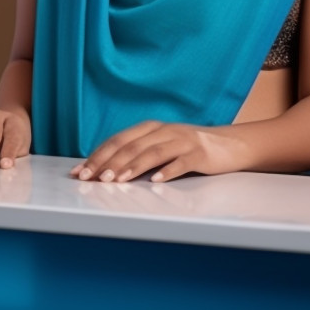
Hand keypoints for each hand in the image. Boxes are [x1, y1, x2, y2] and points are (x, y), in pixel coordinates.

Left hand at [71, 121, 248, 182]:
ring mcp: (182, 140)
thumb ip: (136, 156)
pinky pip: (181, 162)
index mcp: (149, 128)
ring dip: (132, 167)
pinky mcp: (199, 153)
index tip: (81, 172)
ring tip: (117, 180)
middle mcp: (163, 130)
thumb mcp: (159, 147)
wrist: (228, 145)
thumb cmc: (187, 149)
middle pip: (130, 146)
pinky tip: (156, 181)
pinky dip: (168, 171)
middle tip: (94, 178)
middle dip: (109, 163)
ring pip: (152, 152)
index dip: (97, 156)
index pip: (117, 141)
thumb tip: (103, 172)